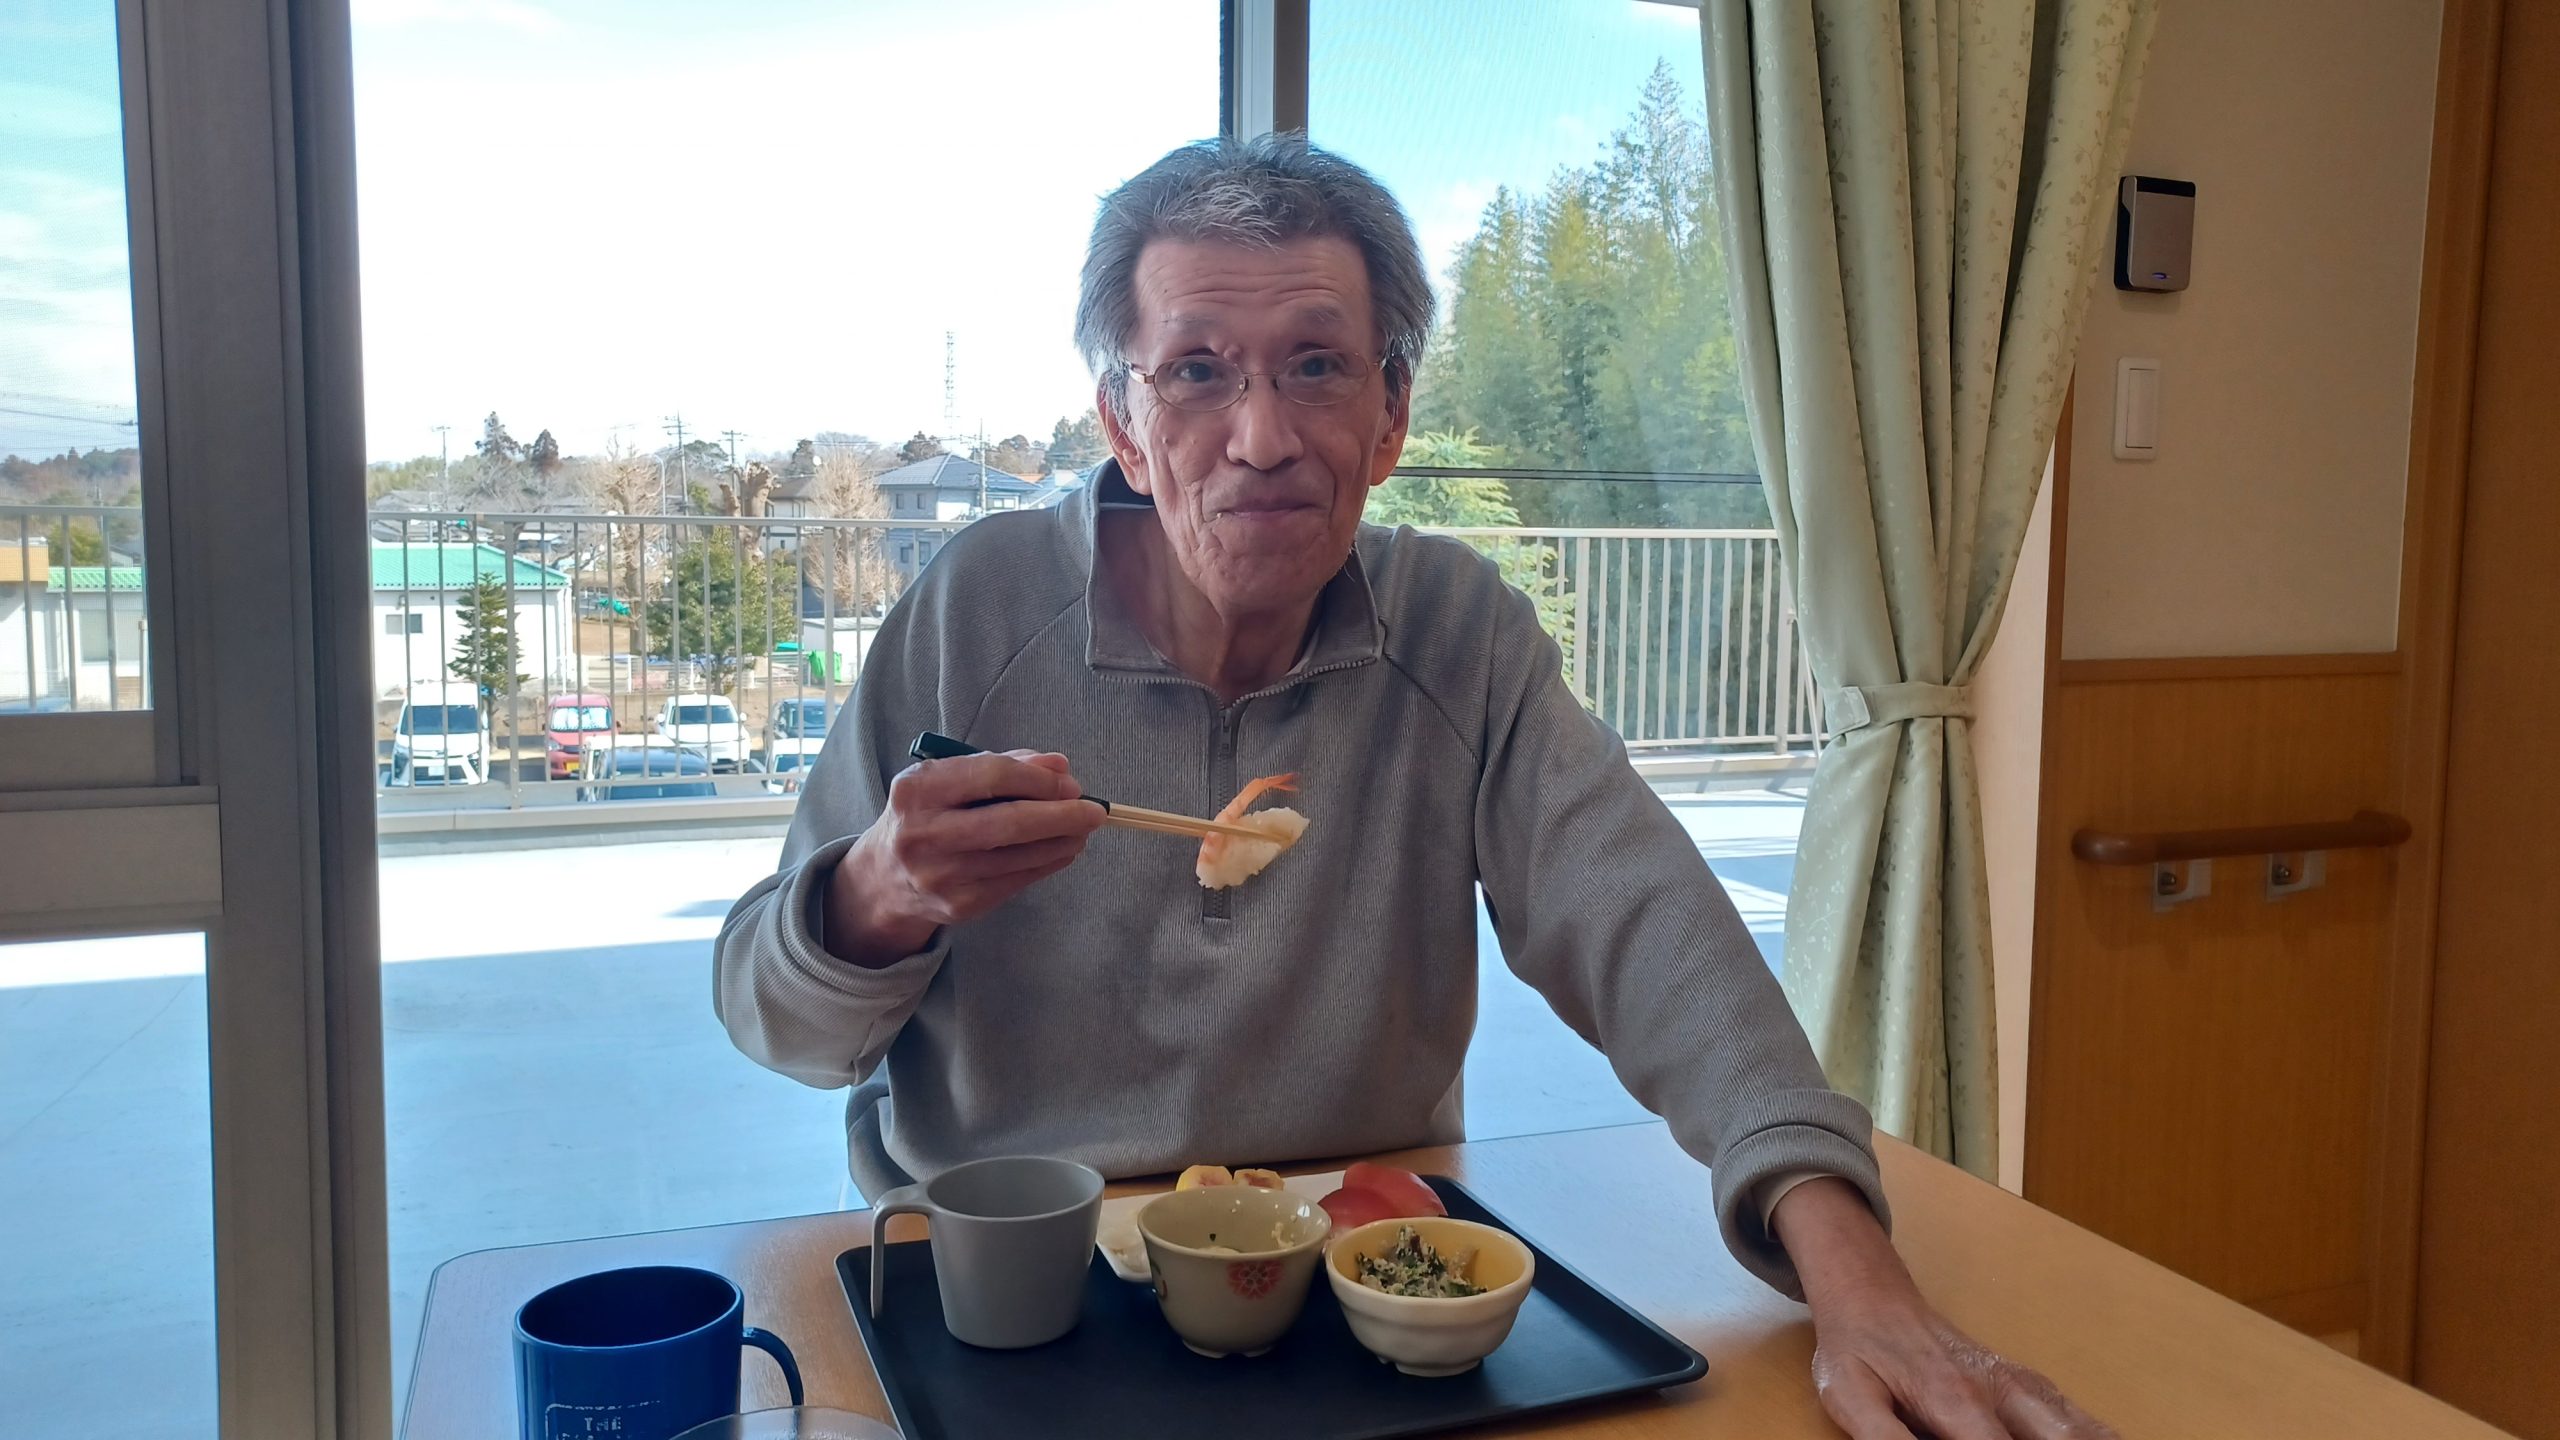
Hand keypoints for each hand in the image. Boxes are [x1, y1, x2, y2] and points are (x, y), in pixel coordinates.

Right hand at [823, 750, 1104, 967]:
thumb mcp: (949, 780)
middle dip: (1061, 815)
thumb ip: (1003, 765)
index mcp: (918, 789)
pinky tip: (1062, 850)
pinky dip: (1047, 863)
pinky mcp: (959, 905)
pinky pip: (1017, 881)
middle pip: (1009, 822)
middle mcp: (924, 833)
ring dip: (1062, 841)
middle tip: (1095, 811)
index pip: (992, 775)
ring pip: (1019, 857)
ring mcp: (941, 875)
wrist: (884, 878)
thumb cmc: (927, 815)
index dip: (1039, 778)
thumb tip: (1060, 767)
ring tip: (1083, 830)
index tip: (1070, 781)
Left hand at [1775, 1179, 2114, 1439]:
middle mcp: (2004, 1390)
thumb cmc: (1860, 1350)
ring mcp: (2025, 1386)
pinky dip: (2098, 1435)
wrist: (1874, 1298)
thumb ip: (1885, 1439)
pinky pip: (2080, 1420)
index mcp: (1959, 1399)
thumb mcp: (1850, 1396)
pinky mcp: (2033, 1387)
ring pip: (2082, 1429)